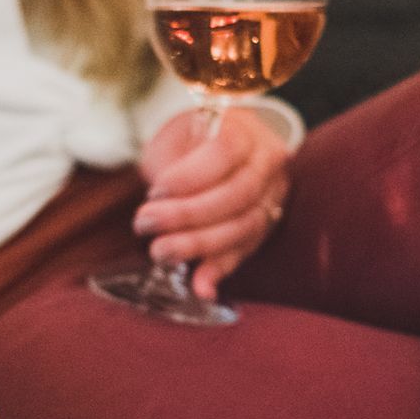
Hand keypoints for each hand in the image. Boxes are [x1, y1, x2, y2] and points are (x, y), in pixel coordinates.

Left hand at [136, 107, 291, 298]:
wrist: (218, 145)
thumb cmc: (190, 141)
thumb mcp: (176, 138)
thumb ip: (170, 165)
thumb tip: (160, 205)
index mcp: (245, 131)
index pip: (224, 152)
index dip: (189, 176)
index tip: (156, 191)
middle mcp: (268, 162)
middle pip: (236, 194)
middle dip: (188, 215)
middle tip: (146, 223)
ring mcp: (273, 196)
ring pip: (244, 226)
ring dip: (199, 245)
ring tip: (160, 252)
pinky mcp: (266, 225)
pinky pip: (246, 251)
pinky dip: (220, 270)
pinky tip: (200, 287)